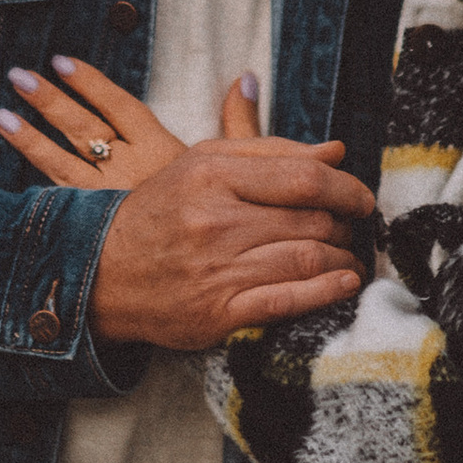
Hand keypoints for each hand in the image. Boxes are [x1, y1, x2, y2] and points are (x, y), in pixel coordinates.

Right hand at [0, 59, 375, 347]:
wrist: (100, 273)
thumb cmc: (159, 211)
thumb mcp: (202, 162)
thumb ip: (268, 150)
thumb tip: (335, 149)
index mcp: (212, 175)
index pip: (303, 177)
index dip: (347, 187)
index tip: (362, 196)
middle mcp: (216, 221)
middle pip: (311, 219)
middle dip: (346, 224)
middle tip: (355, 229)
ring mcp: (217, 270)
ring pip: (307, 259)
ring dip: (344, 259)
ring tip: (351, 257)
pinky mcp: (218, 313)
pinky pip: (289, 301)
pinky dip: (327, 292)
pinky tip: (344, 284)